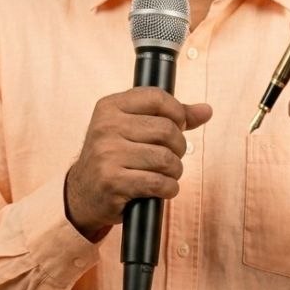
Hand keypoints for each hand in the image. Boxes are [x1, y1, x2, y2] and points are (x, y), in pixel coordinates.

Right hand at [65, 87, 212, 240]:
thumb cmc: (115, 156)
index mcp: (110, 106)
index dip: (177, 113)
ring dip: (174, 171)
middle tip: (171, 156)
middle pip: (166, 130)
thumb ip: (170, 117)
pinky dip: (168, 188)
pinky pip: (158, 182)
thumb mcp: (134, 128)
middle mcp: (106, 127)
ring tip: (165, 173)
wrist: (83, 192)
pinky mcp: (112, 182)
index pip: (157, 97)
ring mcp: (107, 154)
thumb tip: (207, 110)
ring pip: (166, 158)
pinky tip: (161, 188)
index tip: (177, 126)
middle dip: (178, 147)